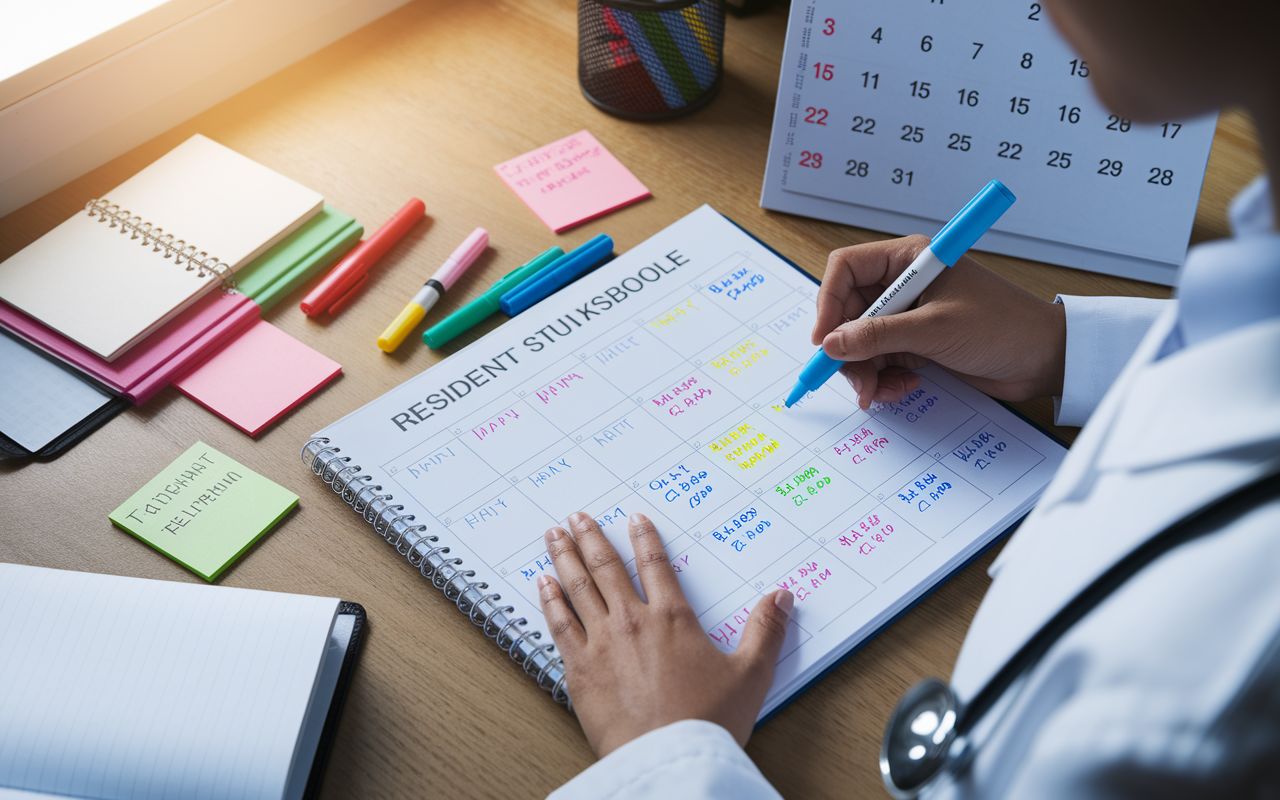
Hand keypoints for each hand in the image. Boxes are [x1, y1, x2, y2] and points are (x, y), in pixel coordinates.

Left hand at [537, 512, 793, 756]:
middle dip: (592, 538)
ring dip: (565, 558)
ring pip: (578, 588)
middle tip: (578, 517)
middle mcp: (633, 621)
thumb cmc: (708, 721)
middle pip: (607, 568)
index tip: (634, 519)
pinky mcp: (578, 669)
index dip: (644, 538)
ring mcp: (601, 643)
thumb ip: (765, 632)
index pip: (655, 565)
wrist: (668, 759)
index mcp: (673, 618)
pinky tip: (542, 584)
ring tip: (554, 535)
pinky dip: (549, 600)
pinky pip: (559, 625)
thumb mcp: (750, 675)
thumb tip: (782, 597)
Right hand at [813, 235, 1066, 408]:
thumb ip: (879, 336)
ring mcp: (909, 315)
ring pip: (861, 341)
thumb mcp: (935, 330)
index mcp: (909, 260)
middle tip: (855, 379)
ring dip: (865, 370)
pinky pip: (880, 359)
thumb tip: (832, 344)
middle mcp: (904, 283)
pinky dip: (883, 378)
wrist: (1045, 359)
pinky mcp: (917, 342)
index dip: (829, 303)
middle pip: (848, 312)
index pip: (846, 270)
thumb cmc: (1004, 327)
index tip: (825, 340)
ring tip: (882, 392)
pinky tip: (901, 389)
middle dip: (847, 348)